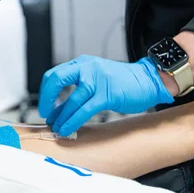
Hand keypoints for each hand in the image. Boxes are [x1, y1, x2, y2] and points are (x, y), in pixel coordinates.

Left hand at [38, 56, 174, 137]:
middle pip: (56, 80)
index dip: (46, 92)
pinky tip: (68, 129)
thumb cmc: (122, 83)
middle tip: (46, 116)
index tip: (45, 107)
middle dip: (47, 100)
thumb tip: (58, 108)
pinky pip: (84, 110)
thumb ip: (78, 86)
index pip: (54, 74)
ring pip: (71, 100)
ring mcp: (96, 80)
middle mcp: (87, 67)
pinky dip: (73, 121)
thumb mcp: (96, 77)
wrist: (147, 80)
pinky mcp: (107, 94)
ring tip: (57, 128)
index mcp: (82, 63)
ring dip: (61, 117)